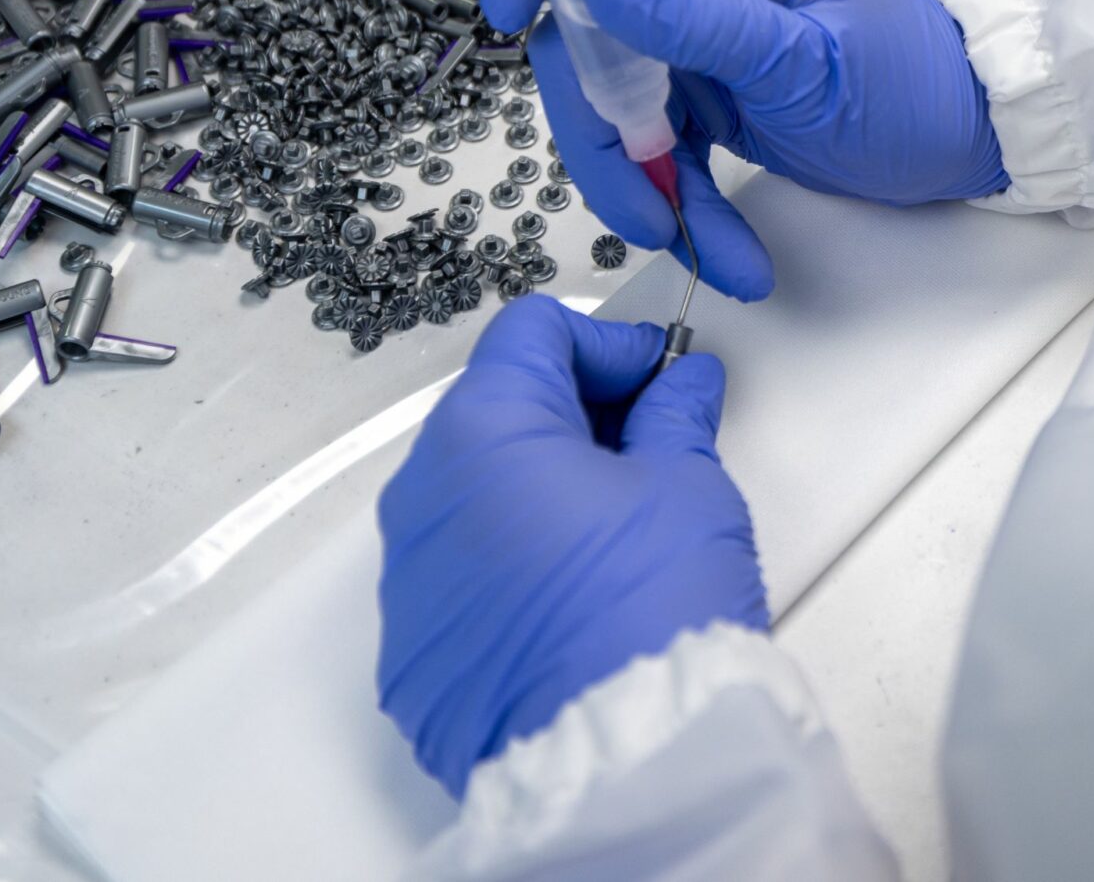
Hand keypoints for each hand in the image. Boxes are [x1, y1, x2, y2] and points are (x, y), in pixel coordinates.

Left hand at [376, 295, 764, 797]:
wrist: (618, 760)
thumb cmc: (647, 617)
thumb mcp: (686, 488)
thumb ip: (674, 417)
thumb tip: (678, 385)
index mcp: (483, 430)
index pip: (532, 334)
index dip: (605, 342)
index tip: (655, 372)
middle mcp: (422, 494)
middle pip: (495, 411)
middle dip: (573, 415)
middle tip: (649, 442)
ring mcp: (407, 577)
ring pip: (474, 495)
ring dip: (539, 490)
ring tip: (617, 526)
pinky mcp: (411, 649)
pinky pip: (459, 575)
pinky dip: (511, 564)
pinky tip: (576, 592)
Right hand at [480, 0, 1006, 300]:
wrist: (973, 137)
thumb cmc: (913, 81)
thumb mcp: (809, 59)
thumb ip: (701, 16)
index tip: (515, 13)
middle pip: (573, 26)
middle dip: (594, 124)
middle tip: (644, 194)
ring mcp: (690, 38)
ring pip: (601, 103)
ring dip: (636, 185)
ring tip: (704, 243)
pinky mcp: (701, 97)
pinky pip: (648, 149)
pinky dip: (677, 207)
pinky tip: (729, 252)